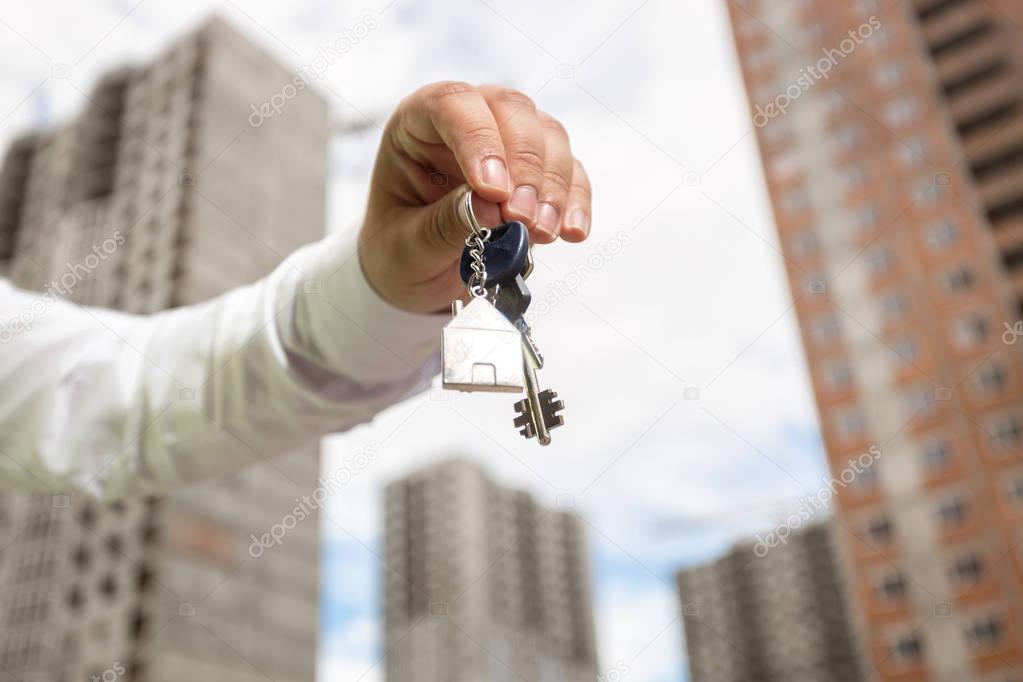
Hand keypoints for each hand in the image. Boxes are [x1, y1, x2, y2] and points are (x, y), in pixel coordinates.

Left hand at [358, 81, 591, 312]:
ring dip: (552, 186)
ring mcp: (508, 142)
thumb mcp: (406, 248)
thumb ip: (444, 225)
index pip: (453, 104)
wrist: (419, 275)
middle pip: (512, 111)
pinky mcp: (539, 173)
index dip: (479, 139)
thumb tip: (491, 208)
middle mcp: (467, 121)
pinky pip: (571, 173)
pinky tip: (572, 233)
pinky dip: (575, 202)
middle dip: (525, 164)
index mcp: (417, 124)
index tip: (493, 190)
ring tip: (542, 232)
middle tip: (520, 217)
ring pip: (549, 136)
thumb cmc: (399, 251)